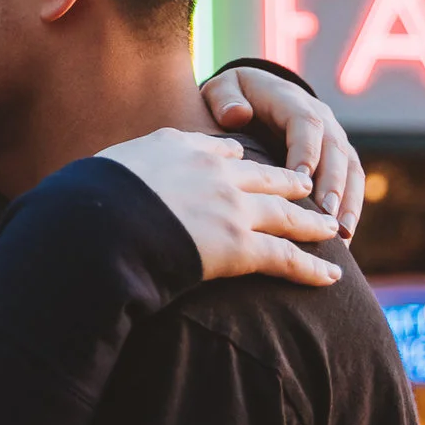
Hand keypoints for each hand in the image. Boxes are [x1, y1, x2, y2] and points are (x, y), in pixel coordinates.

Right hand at [97, 128, 340, 286]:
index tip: (245, 163)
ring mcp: (232, 207)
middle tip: (306, 186)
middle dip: (289, 183)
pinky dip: (311, 268)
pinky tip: (331, 276)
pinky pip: (285, 258)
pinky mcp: (240, 246)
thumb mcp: (110, 165)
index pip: (221, 151)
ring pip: (284, 215)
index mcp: (182, 148)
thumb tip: (117, 180)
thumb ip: (129, 168)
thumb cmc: (93, 198)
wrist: (103, 220)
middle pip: (264, 177)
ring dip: (310, 223)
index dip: (237, 159)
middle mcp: (215, 172)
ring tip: (329, 227)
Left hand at [201, 66, 365, 239]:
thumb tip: (237, 115)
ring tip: (342, 234)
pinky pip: (352, 182)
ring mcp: (333, 138)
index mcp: (291, 101)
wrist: (254, 95)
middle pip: (334, 150)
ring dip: (348, 201)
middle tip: (325, 216)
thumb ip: (226, 100)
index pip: (306, 124)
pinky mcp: (339, 158)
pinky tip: (344, 238)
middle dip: (332, 183)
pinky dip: (352, 208)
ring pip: (350, 169)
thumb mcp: (223, 89)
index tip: (300, 182)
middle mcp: (321, 117)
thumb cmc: (233, 98)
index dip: (306, 151)